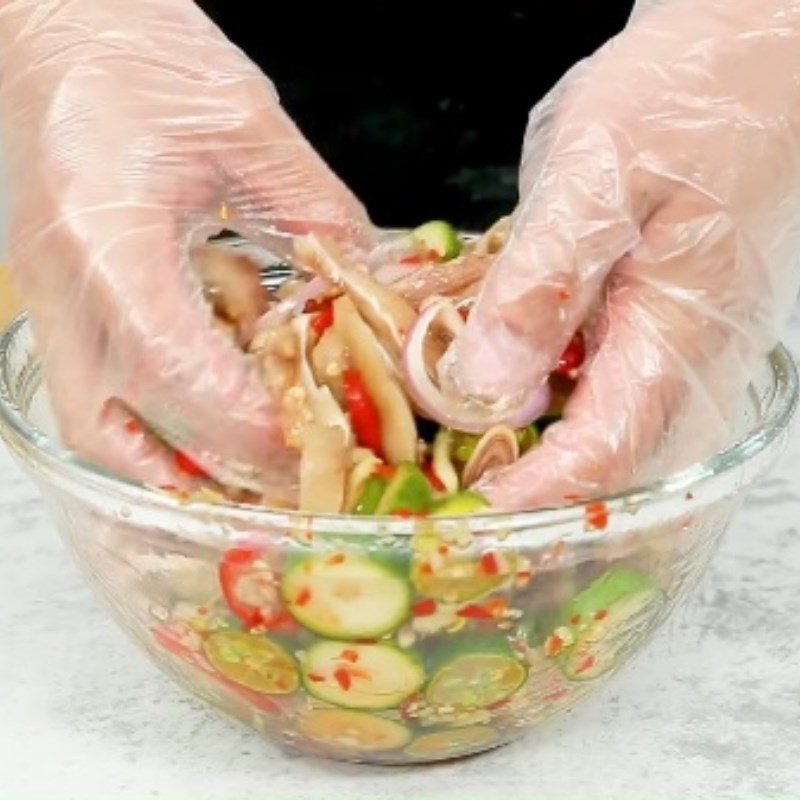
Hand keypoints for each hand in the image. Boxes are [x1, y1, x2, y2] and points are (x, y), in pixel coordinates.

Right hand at [0, 0, 369, 495]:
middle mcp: (64, 287)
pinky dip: (157, 424)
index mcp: (106, 237)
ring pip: (94, 430)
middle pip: (124, 431)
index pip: (177, 371)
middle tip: (295, 469)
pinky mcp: (62, 300)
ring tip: (254, 459)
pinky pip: (94, 394)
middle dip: (219, 464)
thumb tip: (364, 281)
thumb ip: (313, 209)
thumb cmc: (134, 49)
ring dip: (177, 461)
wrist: (53, 20)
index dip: (252, 425)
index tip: (319, 443)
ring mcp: (51, 300)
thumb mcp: (243, 122)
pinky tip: (215, 409)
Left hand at [444, 0, 799, 507]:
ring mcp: (685, 337)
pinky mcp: (670, 314)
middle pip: (610, 456)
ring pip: (611, 423)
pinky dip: (555, 388)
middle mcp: (690, 354)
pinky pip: (612, 378)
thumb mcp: (598, 179)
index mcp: (677, 332)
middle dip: (533, 479)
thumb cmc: (689, 97)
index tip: (475, 509)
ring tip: (468, 433)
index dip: (537, 490)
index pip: (606, 452)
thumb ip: (542, 286)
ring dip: (540, 439)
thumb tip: (487, 382)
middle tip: (460, 479)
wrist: (755, 50)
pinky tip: (510, 366)